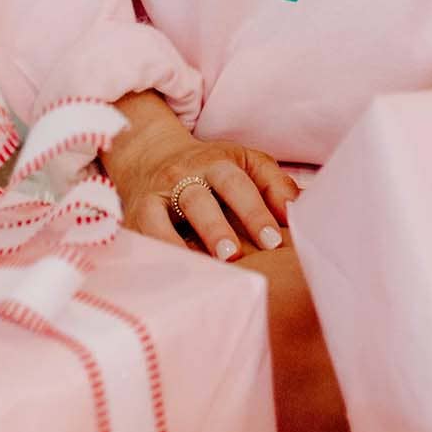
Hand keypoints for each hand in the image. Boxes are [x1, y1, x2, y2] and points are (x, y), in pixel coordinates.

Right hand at [101, 96, 300, 261]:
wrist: (151, 155)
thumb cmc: (212, 168)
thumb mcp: (247, 164)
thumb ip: (275, 185)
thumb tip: (297, 212)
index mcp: (216, 163)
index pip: (237, 185)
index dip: (255, 212)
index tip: (273, 241)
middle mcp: (183, 177)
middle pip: (198, 200)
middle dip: (215, 229)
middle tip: (233, 256)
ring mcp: (155, 197)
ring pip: (161, 220)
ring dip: (178, 245)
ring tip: (196, 270)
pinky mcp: (135, 217)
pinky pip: (141, 238)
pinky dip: (154, 255)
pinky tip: (171, 277)